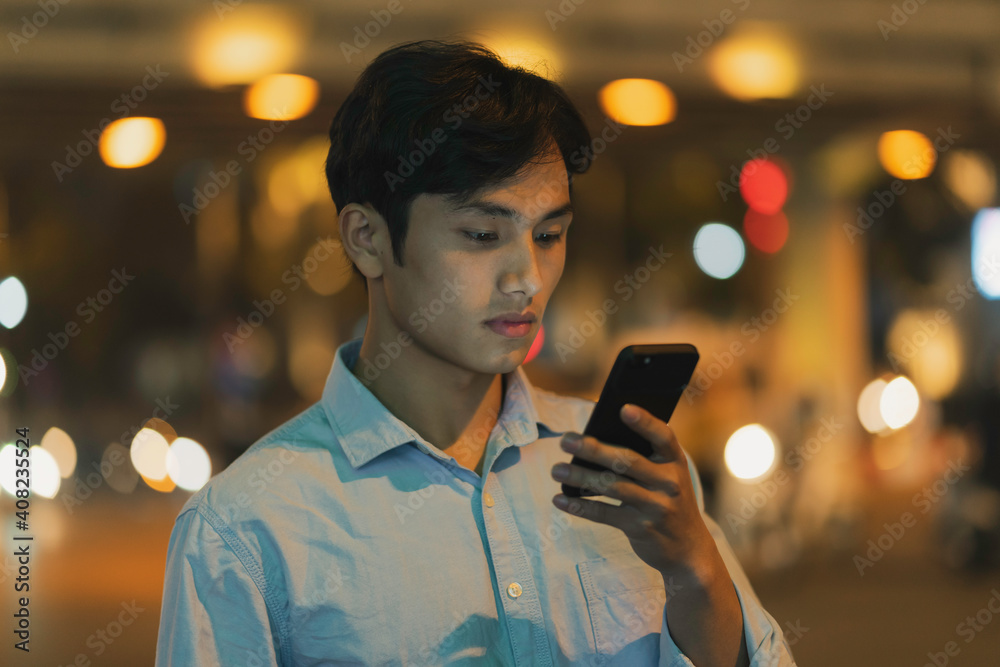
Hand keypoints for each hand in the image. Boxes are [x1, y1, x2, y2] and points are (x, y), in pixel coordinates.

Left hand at [550, 403, 722, 585]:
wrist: (689, 549)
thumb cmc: (668, 501)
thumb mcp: (667, 478)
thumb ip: (642, 460)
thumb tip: (591, 445)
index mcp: (675, 462)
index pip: (662, 436)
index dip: (645, 422)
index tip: (623, 409)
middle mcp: (669, 482)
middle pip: (627, 460)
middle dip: (593, 449)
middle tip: (565, 440)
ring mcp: (656, 506)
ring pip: (612, 486)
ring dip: (580, 477)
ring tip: (556, 470)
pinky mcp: (641, 528)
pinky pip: (605, 514)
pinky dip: (580, 506)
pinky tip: (561, 499)